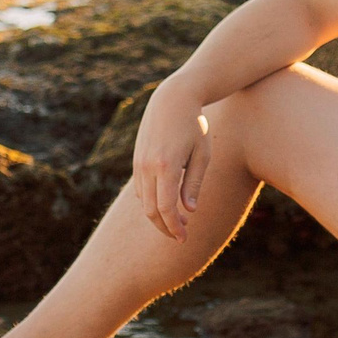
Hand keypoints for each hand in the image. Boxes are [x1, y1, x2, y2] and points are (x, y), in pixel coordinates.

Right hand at [131, 79, 211, 241]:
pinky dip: (151, 201)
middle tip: (181, 236)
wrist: (172, 99)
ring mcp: (139, 163)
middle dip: (165, 227)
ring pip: (143, 201)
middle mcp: (148, 166)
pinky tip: (167, 202)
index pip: (166, 208)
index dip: (174, 227)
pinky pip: (140, 189)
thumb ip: (194, 184)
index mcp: (167, 166)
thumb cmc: (194, 125)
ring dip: (158, 215)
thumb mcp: (201, 155)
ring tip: (178, 220)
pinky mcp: (136, 160)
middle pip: (151, 210)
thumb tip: (188, 211)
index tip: (184, 238)